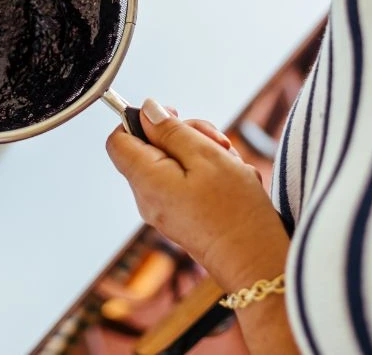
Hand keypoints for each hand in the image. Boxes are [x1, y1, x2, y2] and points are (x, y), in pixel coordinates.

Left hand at [106, 99, 289, 289]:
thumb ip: (171, 130)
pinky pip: (184, 183)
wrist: (254, 260)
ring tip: (231, 163)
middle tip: (217, 142)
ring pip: (173, 163)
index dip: (141, 120)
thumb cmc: (234, 210)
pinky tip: (233, 180)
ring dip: (203, 154)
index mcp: (147, 179)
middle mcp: (147, 197)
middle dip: (185, 136)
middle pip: (150, 148)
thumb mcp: (205, 156)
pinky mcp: (180, 217)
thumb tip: (147, 110)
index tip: (174, 117)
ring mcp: (162, 210)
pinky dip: (208, 174)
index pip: (118, 139)